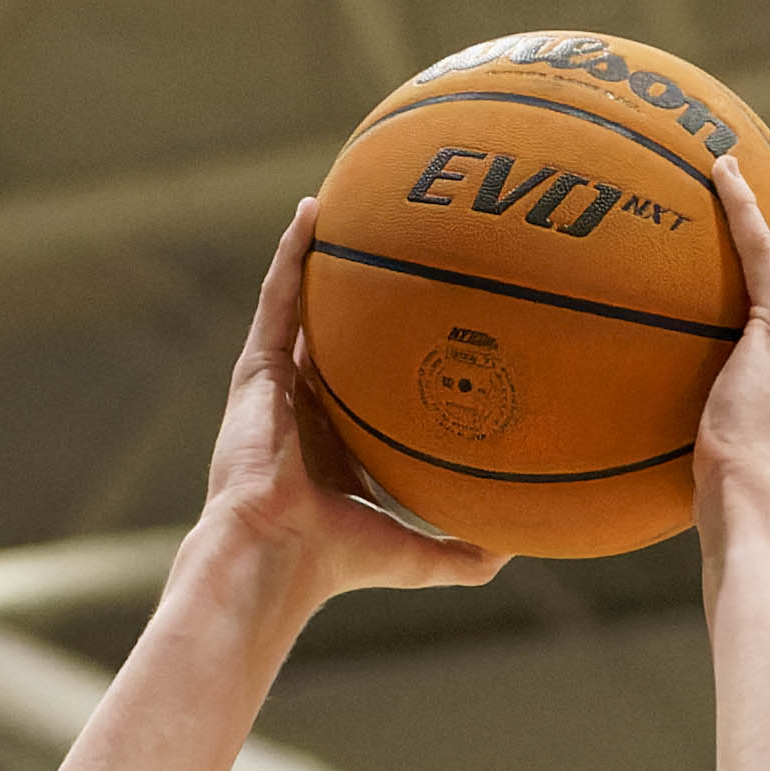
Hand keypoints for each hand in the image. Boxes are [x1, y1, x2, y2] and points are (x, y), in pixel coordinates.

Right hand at [193, 202, 507, 614]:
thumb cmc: (334, 563)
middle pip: (330, 336)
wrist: (276, 554)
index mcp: (332, 446)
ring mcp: (275, 385)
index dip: (386, 357)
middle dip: (352, 297)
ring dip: (316, 256)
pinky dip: (291, 254)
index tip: (421, 325)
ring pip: (298, 305)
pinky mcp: (256, 370)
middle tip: (387, 252)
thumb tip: (514, 551)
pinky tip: (312, 213)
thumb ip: (459, 554)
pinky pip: (277, 298)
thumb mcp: (413, 555)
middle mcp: (301, 409)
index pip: (360, 388)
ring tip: (342, 207)